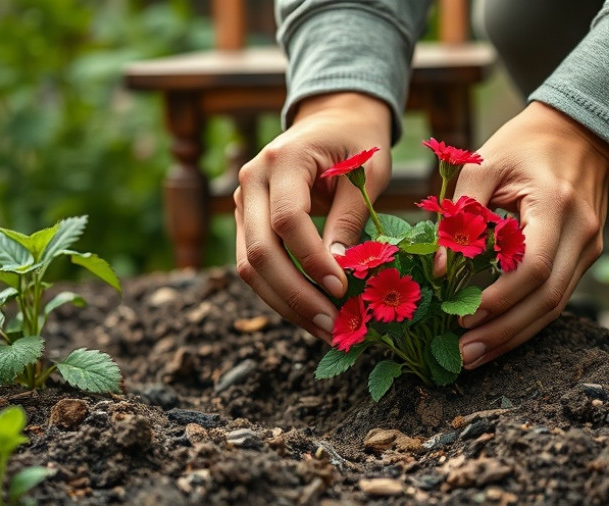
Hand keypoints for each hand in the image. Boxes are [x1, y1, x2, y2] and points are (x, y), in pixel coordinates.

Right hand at [235, 92, 391, 342]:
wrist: (332, 120)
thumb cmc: (356, 143)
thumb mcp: (365, 173)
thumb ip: (349, 218)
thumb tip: (340, 272)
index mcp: (283, 160)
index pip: (288, 220)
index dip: (312, 260)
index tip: (343, 289)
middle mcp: (251, 180)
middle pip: (259, 250)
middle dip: (295, 294)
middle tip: (332, 324)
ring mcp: (243, 202)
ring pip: (249, 266)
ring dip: (286, 304)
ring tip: (325, 330)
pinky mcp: (247, 221)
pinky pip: (255, 265)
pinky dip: (281, 294)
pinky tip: (312, 313)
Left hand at [453, 102, 608, 368]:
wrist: (578, 132)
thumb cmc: (523, 145)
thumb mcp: (483, 165)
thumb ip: (459, 214)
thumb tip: (439, 272)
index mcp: (557, 204)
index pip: (534, 266)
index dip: (500, 298)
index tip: (465, 317)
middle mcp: (582, 232)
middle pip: (548, 299)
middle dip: (505, 332)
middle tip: (464, 355)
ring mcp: (590, 248)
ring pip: (555, 306)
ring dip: (515, 335)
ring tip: (474, 357)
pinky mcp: (585, 257)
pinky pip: (557, 296)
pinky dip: (526, 320)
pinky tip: (497, 335)